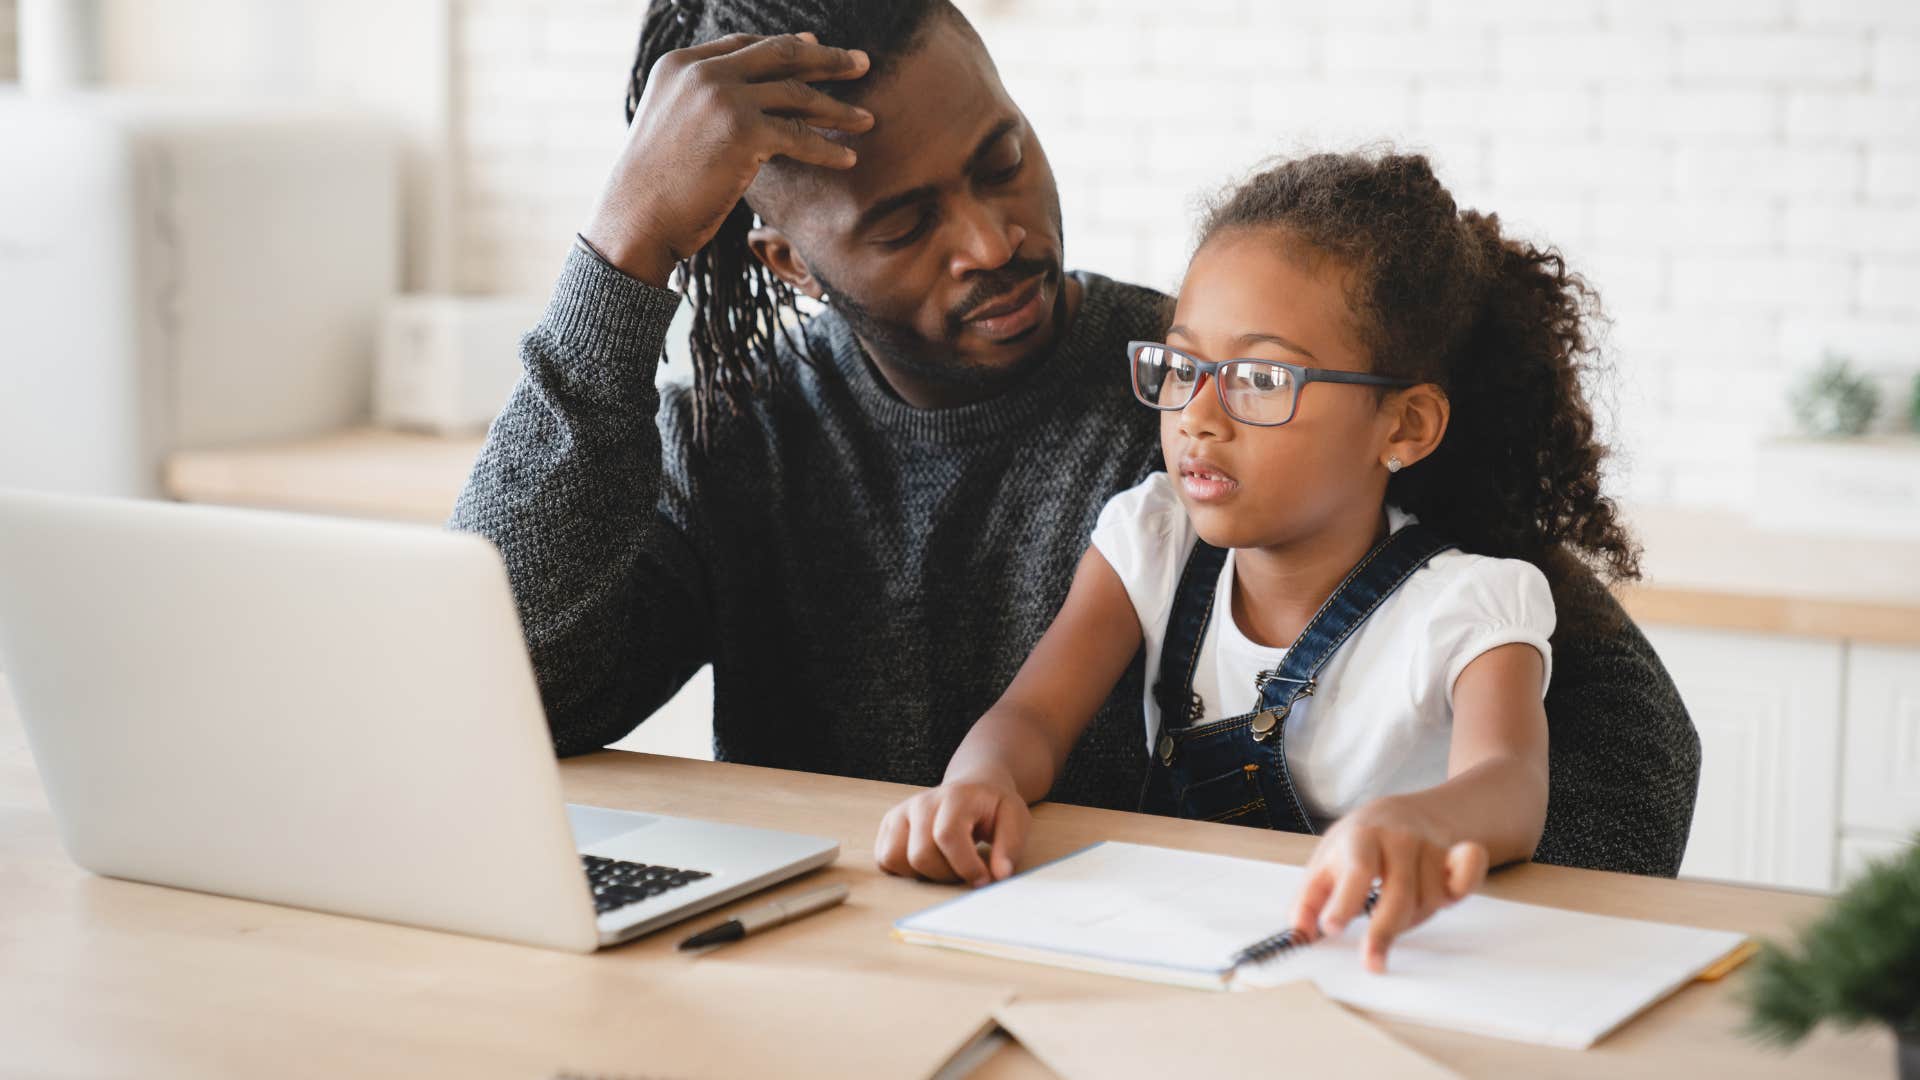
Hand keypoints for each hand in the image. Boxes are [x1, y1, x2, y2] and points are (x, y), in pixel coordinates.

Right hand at [582, 31, 875, 285]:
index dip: (787, 46)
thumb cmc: (654, 188)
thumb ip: (702, 102)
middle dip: (827, 59)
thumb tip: (748, 105)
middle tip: (862, 64)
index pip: (745, 44)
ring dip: (838, 108)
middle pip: (779, 54)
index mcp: (681, 63)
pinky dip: (828, 148)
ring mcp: (723, 97)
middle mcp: (702, 71)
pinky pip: (799, 135)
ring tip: (867, 119)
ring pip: (796, 94)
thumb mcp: (672, 125)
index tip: (817, 48)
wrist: (636, 220)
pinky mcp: (743, 131)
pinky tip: (848, 158)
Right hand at [874, 776, 1030, 887]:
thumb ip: (1010, 845)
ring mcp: (901, 812)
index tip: (983, 879)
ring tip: (946, 864)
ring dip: (923, 874)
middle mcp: (921, 802)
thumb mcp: (1015, 819)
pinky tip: (929, 861)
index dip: (965, 866)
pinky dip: (905, 870)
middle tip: (966, 870)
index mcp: (955, 797)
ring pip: (895, 858)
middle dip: (946, 874)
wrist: (972, 788)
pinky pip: (884, 859)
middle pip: (920, 854)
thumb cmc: (993, 807)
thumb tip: (999, 875)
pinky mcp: (889, 825)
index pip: (947, 836)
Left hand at [1289, 796, 1489, 973]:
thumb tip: (1297, 936)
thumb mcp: (1325, 862)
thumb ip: (1309, 900)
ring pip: (1428, 899)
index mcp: (1360, 838)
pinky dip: (1463, 887)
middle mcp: (1398, 839)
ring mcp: (1431, 846)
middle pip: (1398, 892)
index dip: (1344, 901)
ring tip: (1393, 911)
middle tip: (1372, 963)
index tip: (1331, 928)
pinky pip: (1467, 877)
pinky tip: (1448, 895)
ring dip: (1411, 918)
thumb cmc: (1358, 845)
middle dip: (1384, 931)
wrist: (1404, 812)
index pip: (1356, 871)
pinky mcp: (1458, 855)